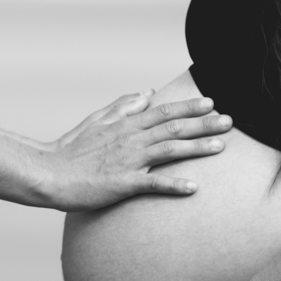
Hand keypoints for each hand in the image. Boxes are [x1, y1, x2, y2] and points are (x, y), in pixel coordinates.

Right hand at [44, 93, 232, 210]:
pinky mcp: (122, 184)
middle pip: (174, 127)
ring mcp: (128, 161)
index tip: (212, 102)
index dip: (190, 106)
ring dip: (198, 148)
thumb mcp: (96, 120)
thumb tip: (146, 92)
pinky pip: (153, 183)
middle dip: (205, 123)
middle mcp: (130, 139)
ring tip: (221, 146)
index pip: (164, 111)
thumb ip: (123, 106)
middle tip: (230, 121)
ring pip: (170, 150)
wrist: (49, 173)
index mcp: (125, 124)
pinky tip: (194, 188)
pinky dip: (175, 185)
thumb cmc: (70, 150)